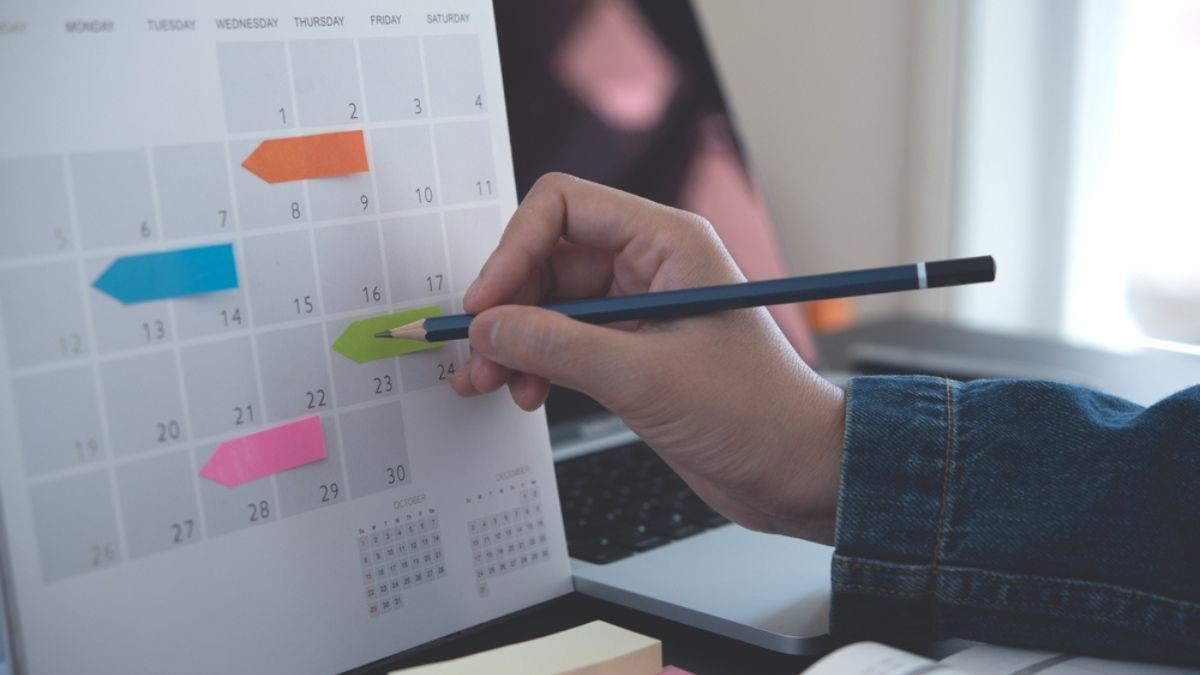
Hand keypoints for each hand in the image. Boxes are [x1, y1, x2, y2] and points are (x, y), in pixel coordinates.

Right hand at [451, 174, 845, 542]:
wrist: (796, 472)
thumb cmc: (754, 414)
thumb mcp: (644, 377)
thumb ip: (557, 347)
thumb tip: (488, 329)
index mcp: (667, 242)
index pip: (564, 207)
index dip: (513, 249)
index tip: (483, 304)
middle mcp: (650, 265)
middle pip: (548, 257)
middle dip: (507, 305)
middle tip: (478, 353)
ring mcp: (638, 310)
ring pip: (550, 305)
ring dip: (515, 341)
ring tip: (492, 382)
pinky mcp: (631, 352)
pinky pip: (564, 342)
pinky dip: (536, 363)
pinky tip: (525, 393)